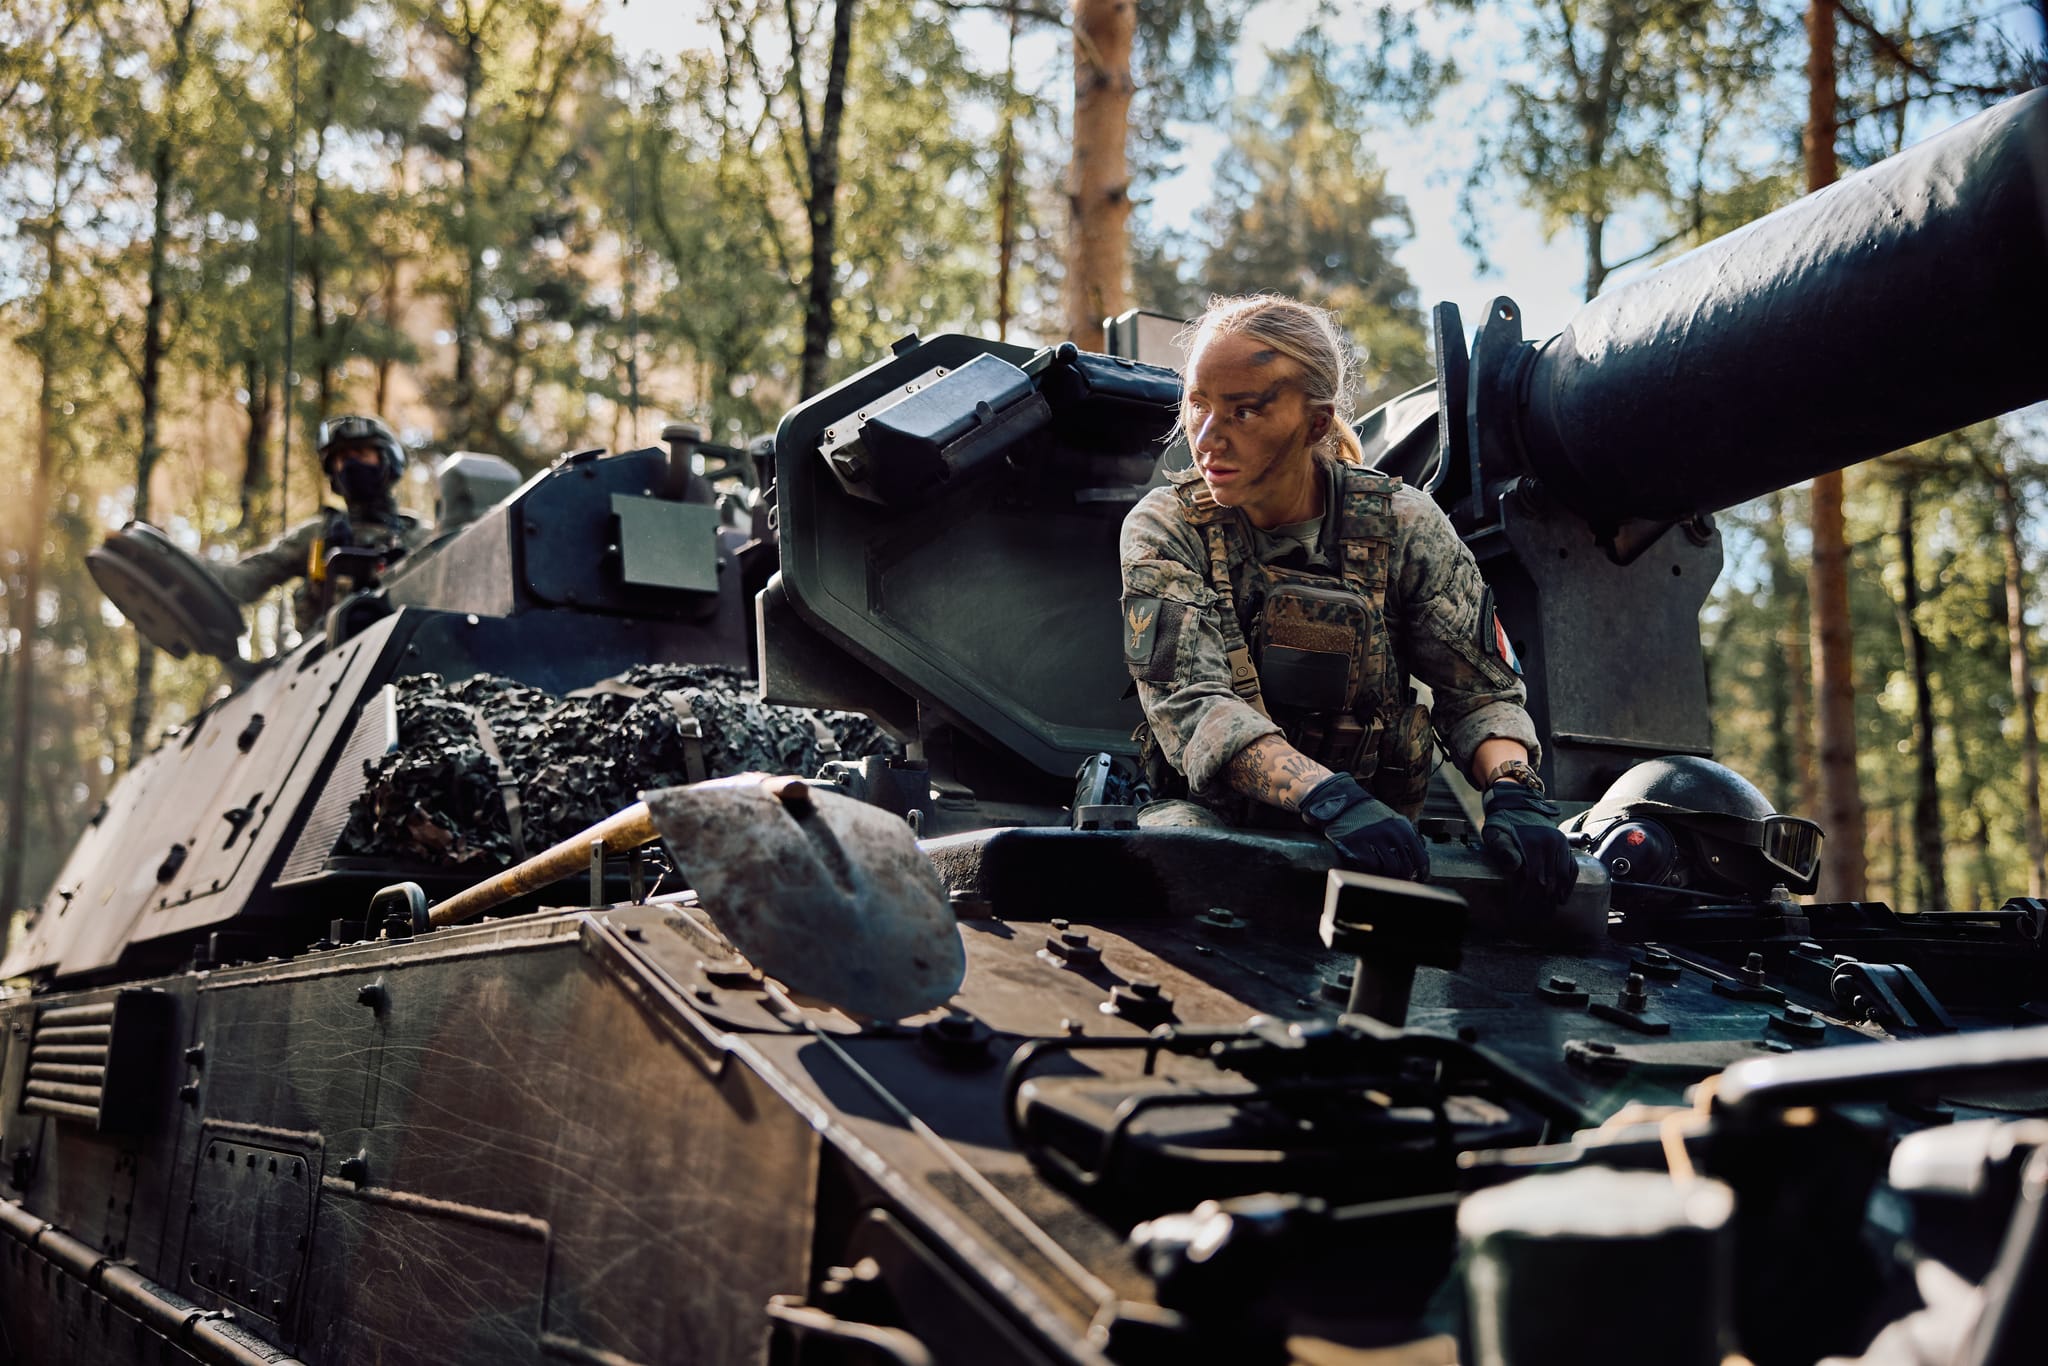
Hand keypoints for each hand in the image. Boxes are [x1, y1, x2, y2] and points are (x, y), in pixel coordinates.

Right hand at [1299, 774, 1428, 879]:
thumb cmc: (1368, 816)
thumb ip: (1407, 837)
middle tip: (1397, 881)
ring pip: (1390, 869)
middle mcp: (1392, 833)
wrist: (1341, 803)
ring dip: (1388, 876)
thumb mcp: (1393, 821)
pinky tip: (1368, 868)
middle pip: (1406, 867)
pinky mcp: (1358, 844)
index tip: (1416, 880)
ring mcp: (1374, 839)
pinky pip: (1371, 866)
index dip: (1420, 874)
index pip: (1421, 858)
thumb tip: (1419, 861)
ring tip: (1383, 876)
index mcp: (1404, 828)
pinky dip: (1371, 871)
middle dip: (1403, 877)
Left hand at [1481, 781, 1576, 906]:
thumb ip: (1501, 848)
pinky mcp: (1566, 846)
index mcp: (1532, 841)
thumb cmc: (1503, 825)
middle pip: (1548, 880)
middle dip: (1540, 901)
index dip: (1524, 895)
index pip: (1531, 876)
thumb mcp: (1495, 833)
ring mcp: (1561, 844)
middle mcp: (1550, 842)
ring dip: (1556, 897)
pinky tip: (1562, 899)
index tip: (1517, 908)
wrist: (1518, 808)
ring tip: (1548, 912)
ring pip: (1562, 876)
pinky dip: (1569, 885)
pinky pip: (1572, 868)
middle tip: (1534, 917)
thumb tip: (1514, 866)